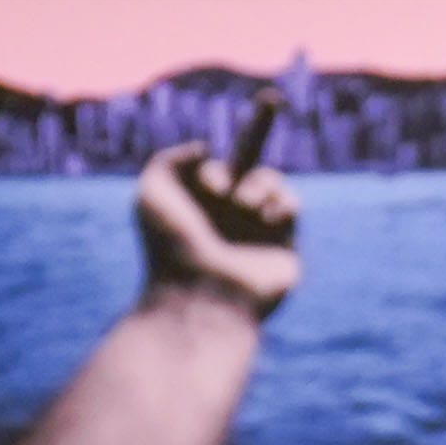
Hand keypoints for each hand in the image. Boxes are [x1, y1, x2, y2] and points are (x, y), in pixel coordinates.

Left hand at [133, 140, 300, 317]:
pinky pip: (292, 204)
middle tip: (238, 165)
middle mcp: (227, 220)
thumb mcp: (153, 190)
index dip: (212, 172)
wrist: (200, 295)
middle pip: (247, 165)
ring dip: (259, 184)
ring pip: (270, 181)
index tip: (208, 189)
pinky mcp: (285, 248)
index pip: (214, 170)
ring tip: (244, 206)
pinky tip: (265, 219)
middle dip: (250, 148)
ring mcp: (257, 233)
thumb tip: (208, 149)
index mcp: (197, 210)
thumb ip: (170, 157)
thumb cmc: (171, 246)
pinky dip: (281, 202)